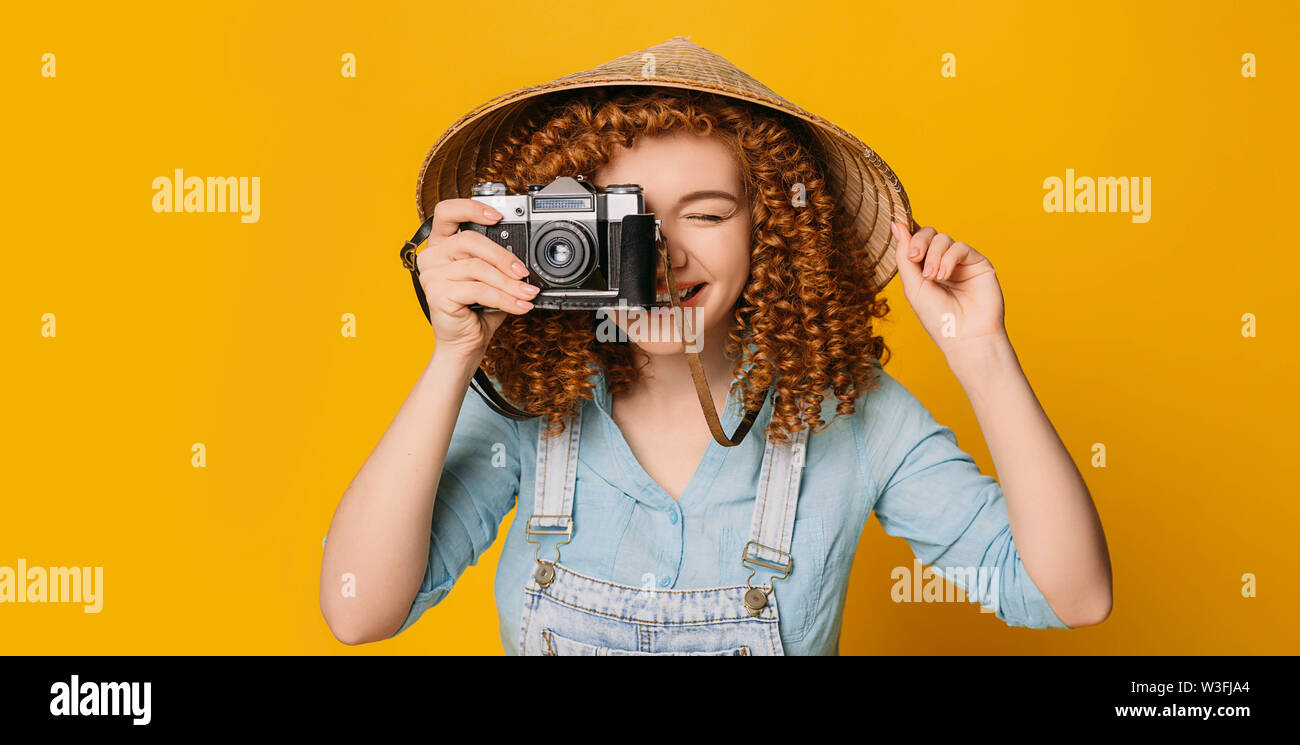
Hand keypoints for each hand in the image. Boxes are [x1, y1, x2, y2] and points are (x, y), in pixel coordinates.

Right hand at [416, 198, 539, 364]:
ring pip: (477, 268)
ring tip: (527, 293)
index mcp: (442, 245)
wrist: (464, 344)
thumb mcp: (490, 278)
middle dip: (503, 256)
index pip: (447, 212)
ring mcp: (432, 275)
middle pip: (469, 241)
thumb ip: (499, 262)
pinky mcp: (437, 294)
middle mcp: (432, 256)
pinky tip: (520, 305)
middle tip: (523, 272)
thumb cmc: (477, 309)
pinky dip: (505, 298)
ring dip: (508, 282)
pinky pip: (478, 290)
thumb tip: (525, 258)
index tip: (497, 217)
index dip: (471, 208)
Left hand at [890, 222, 1006, 359]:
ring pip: (943, 239)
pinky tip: (944, 275)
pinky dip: (949, 258)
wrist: (965, 336)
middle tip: (915, 259)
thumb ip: (904, 256)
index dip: (909, 238)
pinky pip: (960, 247)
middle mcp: (942, 262)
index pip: (915, 241)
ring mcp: (960, 262)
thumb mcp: (913, 286)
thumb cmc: (937, 317)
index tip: (905, 249)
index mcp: (924, 268)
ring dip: (934, 255)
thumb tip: (896, 224)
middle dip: (919, 243)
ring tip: (933, 277)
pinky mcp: (978, 263)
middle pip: (928, 233)